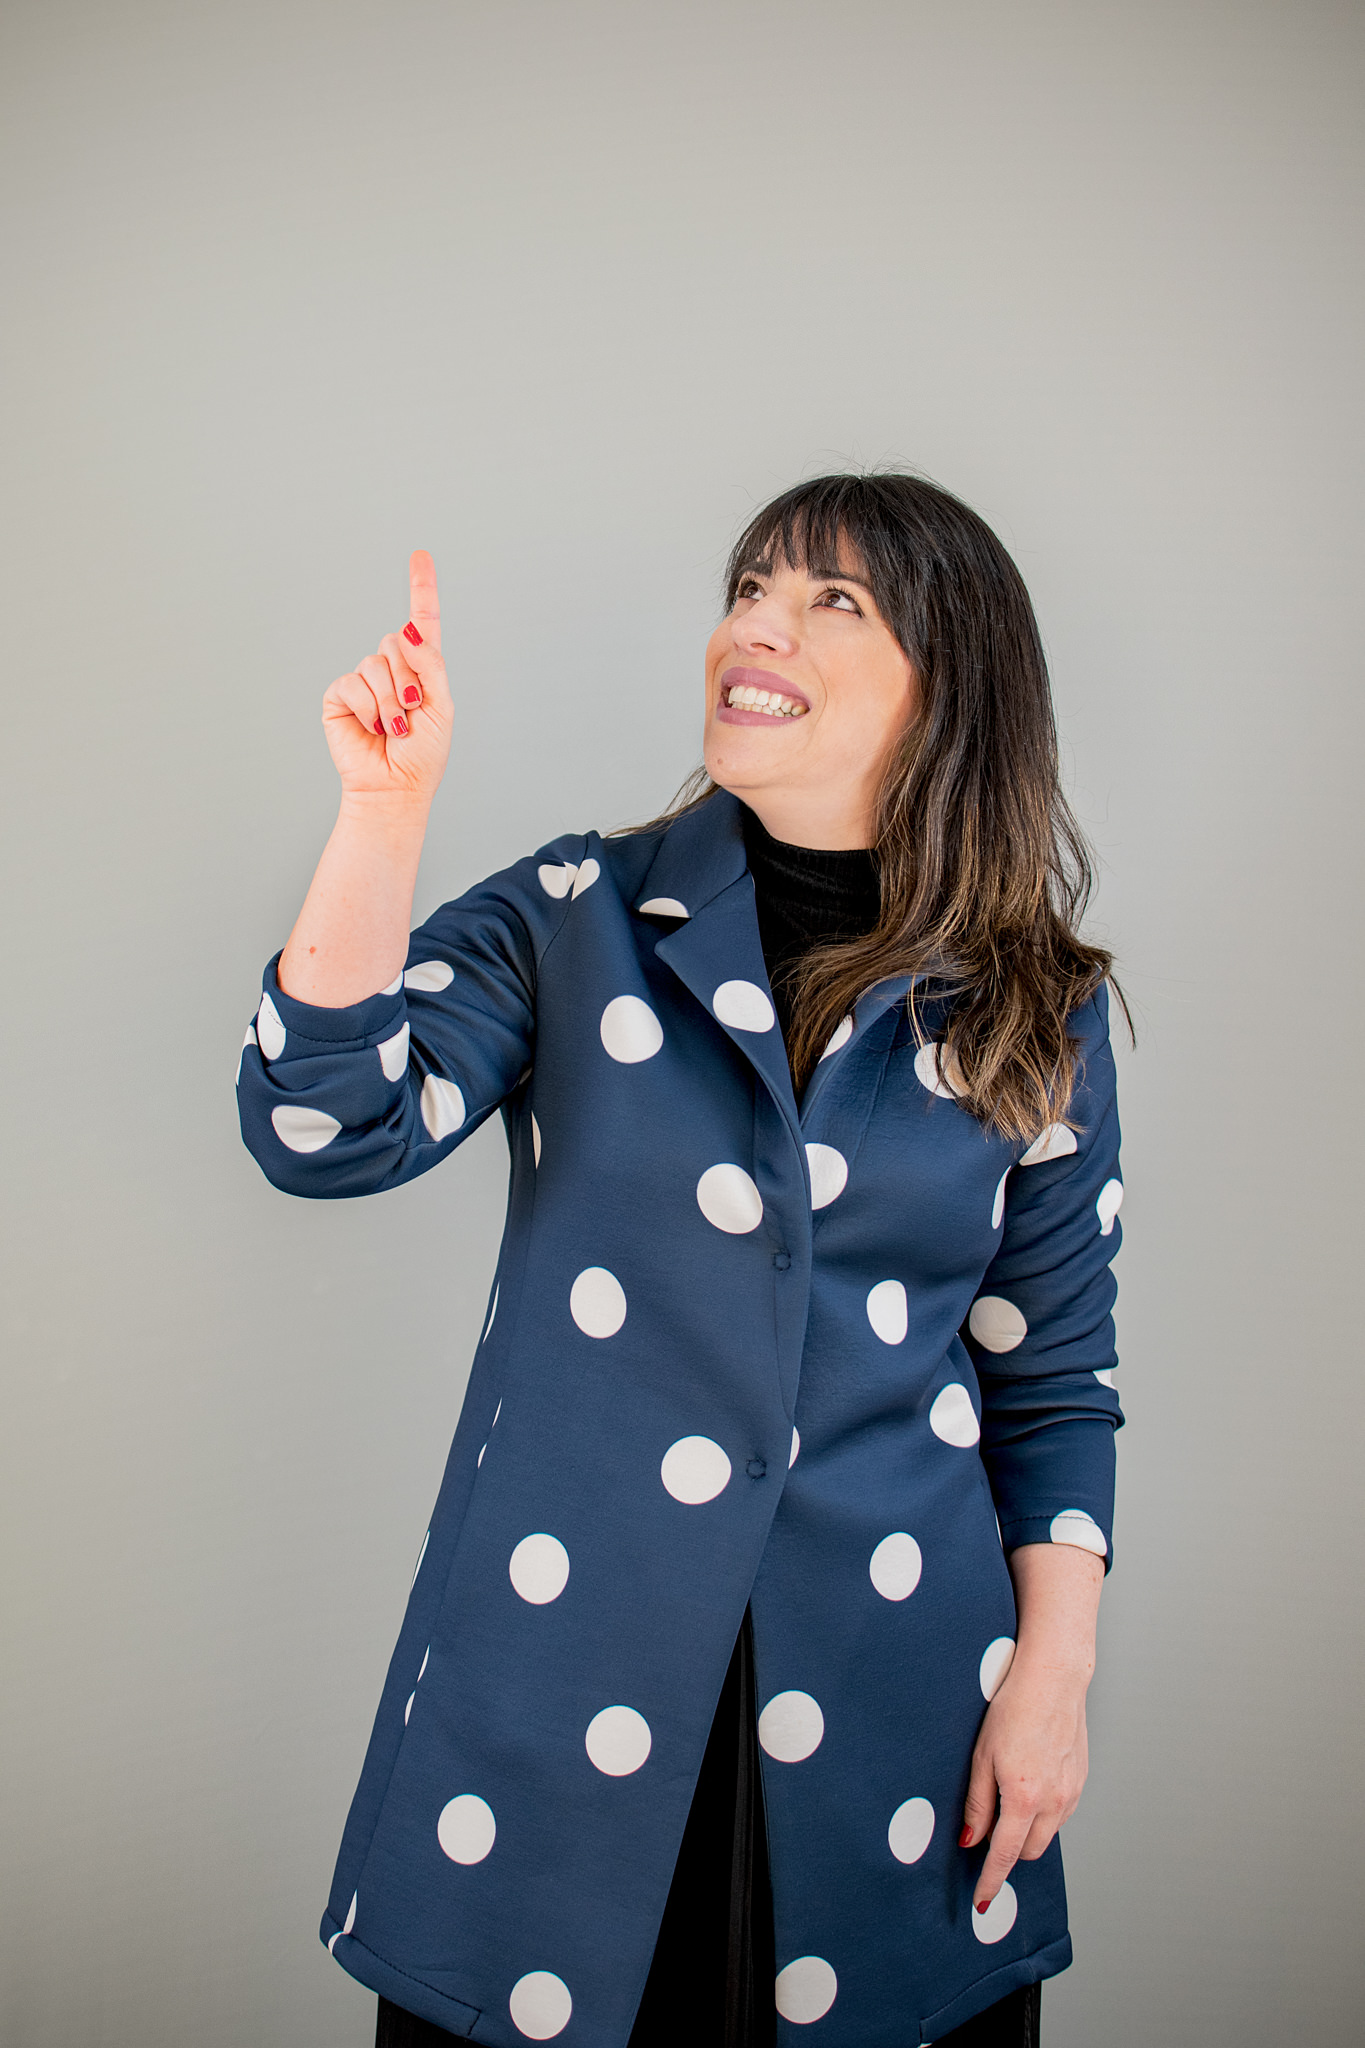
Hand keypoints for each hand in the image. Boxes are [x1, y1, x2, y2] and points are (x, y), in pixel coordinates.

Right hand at [321, 551, 452, 804]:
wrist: (395, 788)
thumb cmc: (423, 755)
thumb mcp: (442, 707)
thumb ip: (432, 665)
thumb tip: (408, 629)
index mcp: (421, 669)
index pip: (422, 622)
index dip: (421, 588)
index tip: (420, 555)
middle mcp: (391, 669)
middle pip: (396, 641)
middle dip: (409, 679)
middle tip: (412, 713)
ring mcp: (364, 681)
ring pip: (376, 663)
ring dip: (390, 701)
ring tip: (394, 728)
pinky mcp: (340, 696)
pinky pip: (352, 683)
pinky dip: (367, 708)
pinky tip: (372, 728)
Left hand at [960, 1540, 1102, 1910]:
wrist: (1053, 1677)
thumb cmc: (1012, 1708)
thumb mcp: (981, 1756)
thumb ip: (977, 1803)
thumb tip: (970, 1840)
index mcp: (1024, 1798)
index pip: (1005, 1856)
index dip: (991, 1881)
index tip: (981, 1901)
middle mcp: (1054, 1802)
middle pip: (1030, 1851)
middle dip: (1009, 1852)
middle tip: (987, 1833)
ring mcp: (1072, 1792)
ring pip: (1047, 1832)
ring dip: (1028, 1831)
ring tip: (1008, 1801)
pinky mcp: (1081, 1779)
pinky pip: (1061, 1811)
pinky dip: (1044, 1811)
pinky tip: (1030, 1783)